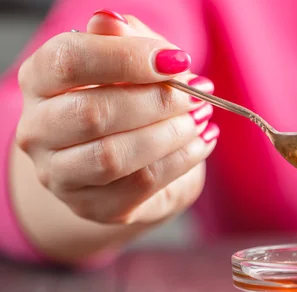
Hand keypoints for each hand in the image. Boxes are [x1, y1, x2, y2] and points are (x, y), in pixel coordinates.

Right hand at [15, 11, 217, 225]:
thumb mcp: (128, 65)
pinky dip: (181, 161)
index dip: (126, 58)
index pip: (68, 61)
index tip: (175, 60)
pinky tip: (201, 143)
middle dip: (157, 102)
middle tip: (197, 94)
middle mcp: (38, 131)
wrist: (124, 164)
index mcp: (40, 81)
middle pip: (92, 113)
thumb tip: (112, 22)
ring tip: (200, 119)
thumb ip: (123, 42)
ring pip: (114, 156)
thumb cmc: (125, 102)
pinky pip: (141, 184)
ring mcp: (61, 175)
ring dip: (169, 135)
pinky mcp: (94, 206)